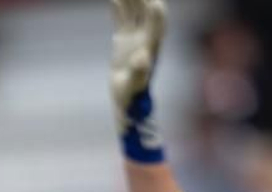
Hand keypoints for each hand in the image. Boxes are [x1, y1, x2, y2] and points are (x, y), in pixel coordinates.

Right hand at [109, 0, 166, 130]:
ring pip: (134, 13)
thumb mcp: (133, 86)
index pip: (157, 26)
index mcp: (151, 48)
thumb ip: (139, 71)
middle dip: (143, 0)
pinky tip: (114, 0)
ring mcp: (134, 38)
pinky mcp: (123, 40)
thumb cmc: (132, 97)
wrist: (126, 101)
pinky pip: (122, 20)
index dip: (155, 14)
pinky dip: (119, 9)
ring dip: (130, 0)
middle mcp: (145, 39)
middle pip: (146, 14)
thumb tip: (142, 57)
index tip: (153, 2)